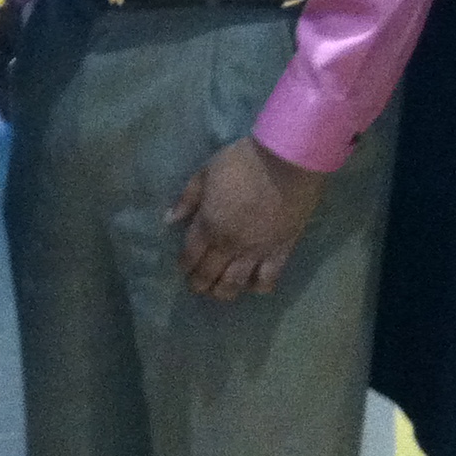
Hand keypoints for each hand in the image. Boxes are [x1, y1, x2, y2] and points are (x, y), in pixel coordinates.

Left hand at [165, 136, 328, 300]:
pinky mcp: (281, 251)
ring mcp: (256, 251)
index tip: (183, 269)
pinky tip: (252, 286)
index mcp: (209, 224)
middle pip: (210, 273)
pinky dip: (258, 287)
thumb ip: (187, 199)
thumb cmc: (242, 162)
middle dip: (200, 283)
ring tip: (219, 293)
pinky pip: (268, 278)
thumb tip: (169, 219)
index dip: (185, 265)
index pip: (191, 254)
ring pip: (236, 283)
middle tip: (197, 285)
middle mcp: (229, 244)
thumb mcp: (205, 173)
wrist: (286, 163)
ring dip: (224, 292)